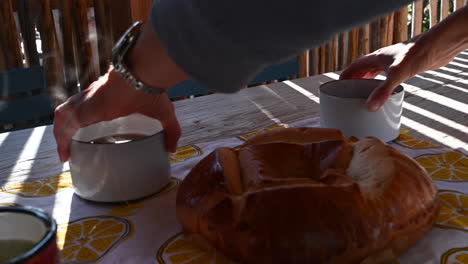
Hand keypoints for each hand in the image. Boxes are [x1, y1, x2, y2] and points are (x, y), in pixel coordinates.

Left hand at [53, 69, 180, 161]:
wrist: (141, 76)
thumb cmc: (151, 91)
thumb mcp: (164, 114)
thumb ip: (170, 131)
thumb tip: (173, 148)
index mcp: (108, 97)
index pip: (90, 105)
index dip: (84, 117)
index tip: (85, 131)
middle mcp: (93, 98)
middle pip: (71, 110)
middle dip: (66, 126)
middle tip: (70, 144)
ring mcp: (85, 103)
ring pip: (63, 116)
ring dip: (60, 133)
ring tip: (63, 152)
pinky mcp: (82, 111)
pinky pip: (64, 128)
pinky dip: (61, 141)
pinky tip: (64, 155)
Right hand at [340, 5, 467, 110]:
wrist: (439, 46)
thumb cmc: (418, 54)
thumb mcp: (397, 74)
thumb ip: (383, 91)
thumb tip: (370, 107)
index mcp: (376, 58)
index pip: (354, 66)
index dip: (345, 76)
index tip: (337, 86)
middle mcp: (382, 60)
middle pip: (363, 70)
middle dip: (354, 81)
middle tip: (348, 94)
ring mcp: (393, 63)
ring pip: (375, 73)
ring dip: (368, 83)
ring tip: (363, 95)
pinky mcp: (404, 68)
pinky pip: (387, 77)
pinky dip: (382, 84)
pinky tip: (386, 92)